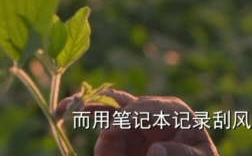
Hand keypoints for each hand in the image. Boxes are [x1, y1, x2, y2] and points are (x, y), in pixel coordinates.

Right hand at [55, 89, 218, 155]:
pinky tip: (78, 129)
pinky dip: (96, 141)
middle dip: (95, 103)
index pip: (147, 108)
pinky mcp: (125, 138)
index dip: (127, 117)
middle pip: (120, 103)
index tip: (110, 131)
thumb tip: (155, 150)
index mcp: (174, 112)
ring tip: (79, 129)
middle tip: (68, 108)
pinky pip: (106, 136)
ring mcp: (136, 125)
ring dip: (90, 122)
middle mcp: (151, 113)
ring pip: (106, 118)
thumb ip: (181, 153)